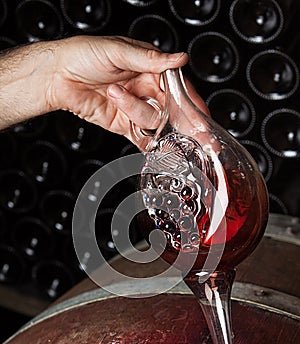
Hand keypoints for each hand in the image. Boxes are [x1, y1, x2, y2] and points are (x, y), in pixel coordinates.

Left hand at [47, 35, 188, 140]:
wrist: (57, 76)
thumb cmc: (84, 55)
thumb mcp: (118, 50)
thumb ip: (150, 59)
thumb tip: (179, 58)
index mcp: (150, 68)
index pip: (179, 88)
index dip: (192, 103)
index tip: (202, 117)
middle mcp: (145, 89)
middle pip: (172, 110)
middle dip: (183, 122)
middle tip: (197, 135)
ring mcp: (135, 108)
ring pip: (153, 122)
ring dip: (135, 111)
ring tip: (114, 93)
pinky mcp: (123, 124)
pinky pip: (141, 137)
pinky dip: (147, 144)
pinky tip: (151, 145)